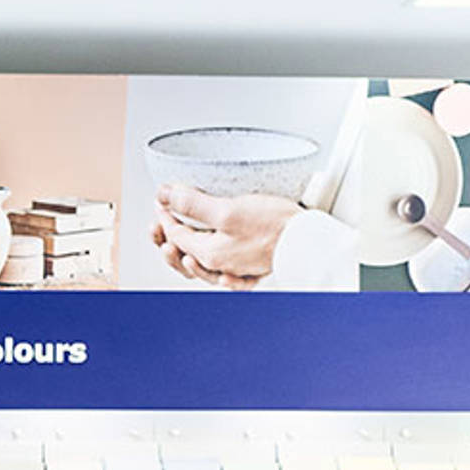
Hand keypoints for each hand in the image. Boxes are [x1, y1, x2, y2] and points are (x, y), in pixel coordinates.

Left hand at [152, 186, 299, 287]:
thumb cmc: (275, 227)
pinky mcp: (252, 264)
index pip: (176, 234)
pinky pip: (228, 274)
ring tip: (174, 243)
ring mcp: (235, 266)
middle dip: (168, 236)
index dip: (166, 214)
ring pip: (202, 263)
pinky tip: (211, 266)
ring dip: (185, 252)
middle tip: (160, 221)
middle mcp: (220, 265)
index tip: (162, 199)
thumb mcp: (228, 210)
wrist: (309, 240)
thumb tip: (166, 195)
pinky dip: (215, 271)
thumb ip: (193, 204)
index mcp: (210, 254)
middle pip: (185, 253)